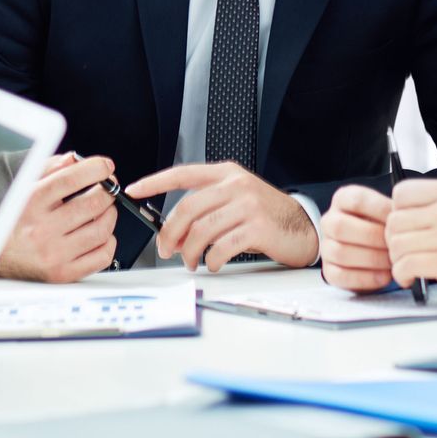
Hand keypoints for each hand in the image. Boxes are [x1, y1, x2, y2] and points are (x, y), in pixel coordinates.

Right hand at [0, 153, 118, 282]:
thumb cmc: (10, 222)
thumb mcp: (22, 189)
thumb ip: (48, 170)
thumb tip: (74, 160)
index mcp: (30, 203)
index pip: (71, 179)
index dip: (95, 169)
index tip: (105, 167)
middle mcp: (41, 229)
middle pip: (92, 204)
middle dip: (108, 192)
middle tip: (108, 189)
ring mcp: (54, 254)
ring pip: (101, 230)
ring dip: (111, 215)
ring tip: (105, 210)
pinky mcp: (63, 274)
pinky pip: (101, 257)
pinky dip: (109, 242)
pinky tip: (102, 235)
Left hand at [128, 162, 317, 270]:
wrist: (302, 227)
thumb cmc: (265, 215)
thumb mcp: (235, 199)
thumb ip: (206, 207)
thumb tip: (172, 232)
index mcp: (225, 174)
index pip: (182, 173)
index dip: (155, 182)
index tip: (134, 190)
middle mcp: (235, 185)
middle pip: (187, 208)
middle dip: (170, 233)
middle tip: (166, 249)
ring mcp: (247, 204)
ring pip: (201, 230)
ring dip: (189, 252)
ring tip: (191, 261)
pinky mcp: (257, 227)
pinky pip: (221, 247)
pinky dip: (211, 260)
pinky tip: (212, 263)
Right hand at [320, 184, 394, 291]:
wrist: (372, 252)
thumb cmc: (383, 228)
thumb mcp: (386, 214)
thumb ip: (393, 214)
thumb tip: (407, 219)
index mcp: (343, 200)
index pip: (356, 200)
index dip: (380, 210)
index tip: (399, 220)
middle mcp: (330, 221)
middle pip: (341, 226)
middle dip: (373, 237)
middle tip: (396, 245)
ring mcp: (326, 247)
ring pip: (340, 252)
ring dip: (372, 259)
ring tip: (393, 262)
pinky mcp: (329, 271)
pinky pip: (341, 276)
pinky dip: (366, 278)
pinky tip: (384, 276)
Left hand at [382, 179, 436, 294]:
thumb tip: (401, 212)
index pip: (402, 192)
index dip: (397, 210)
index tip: (406, 224)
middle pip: (394, 220)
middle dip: (393, 238)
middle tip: (403, 249)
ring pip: (396, 244)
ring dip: (396, 258)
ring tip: (407, 264)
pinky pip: (405, 265)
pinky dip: (401, 274)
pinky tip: (409, 277)